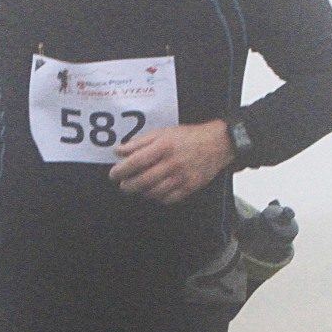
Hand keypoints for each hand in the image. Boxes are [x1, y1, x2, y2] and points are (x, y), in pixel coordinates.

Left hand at [108, 119, 233, 204]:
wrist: (218, 143)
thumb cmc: (187, 136)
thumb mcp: (162, 132)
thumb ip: (139, 142)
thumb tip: (118, 151)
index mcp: (163, 147)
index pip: (135, 162)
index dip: (120, 170)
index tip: (113, 174)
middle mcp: (172, 163)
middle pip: (142, 181)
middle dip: (127, 185)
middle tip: (122, 184)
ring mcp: (182, 177)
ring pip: (153, 192)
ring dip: (141, 192)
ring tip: (137, 187)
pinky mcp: (190, 187)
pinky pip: (168, 198)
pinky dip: (157, 197)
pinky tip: (153, 191)